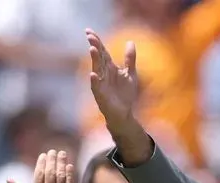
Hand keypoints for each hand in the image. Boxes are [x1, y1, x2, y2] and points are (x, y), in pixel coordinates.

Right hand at [8, 149, 74, 182]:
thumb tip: (8, 179)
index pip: (39, 174)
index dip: (42, 163)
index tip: (44, 155)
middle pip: (51, 173)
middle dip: (52, 160)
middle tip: (53, 151)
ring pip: (61, 177)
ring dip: (62, 164)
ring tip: (62, 154)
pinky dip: (69, 175)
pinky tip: (69, 166)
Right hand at [85, 29, 143, 156]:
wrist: (125, 114)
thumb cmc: (125, 94)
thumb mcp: (130, 74)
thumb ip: (129, 59)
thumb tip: (130, 41)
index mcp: (109, 68)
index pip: (102, 52)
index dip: (97, 41)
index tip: (89, 31)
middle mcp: (103, 74)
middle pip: (98, 58)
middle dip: (95, 47)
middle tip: (90, 36)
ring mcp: (101, 85)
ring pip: (96, 70)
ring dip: (94, 60)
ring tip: (92, 49)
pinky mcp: (101, 96)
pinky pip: (96, 87)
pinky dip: (94, 81)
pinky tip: (93, 74)